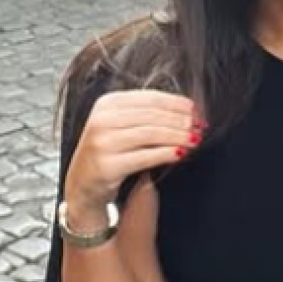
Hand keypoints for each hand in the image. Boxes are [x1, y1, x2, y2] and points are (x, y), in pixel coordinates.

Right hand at [63, 90, 202, 228]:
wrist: (83, 184)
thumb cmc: (109, 152)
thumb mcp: (121, 125)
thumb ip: (146, 115)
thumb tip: (187, 111)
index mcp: (107, 103)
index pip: (149, 98)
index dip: (176, 103)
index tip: (195, 110)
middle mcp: (102, 120)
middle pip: (152, 115)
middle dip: (180, 120)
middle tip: (199, 126)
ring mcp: (103, 143)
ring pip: (150, 134)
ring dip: (177, 136)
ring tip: (194, 140)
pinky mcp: (107, 166)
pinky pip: (145, 157)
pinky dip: (166, 154)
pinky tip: (180, 154)